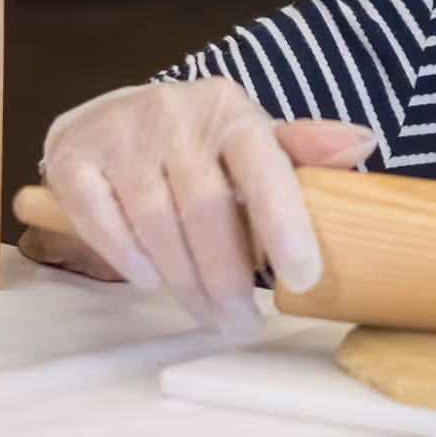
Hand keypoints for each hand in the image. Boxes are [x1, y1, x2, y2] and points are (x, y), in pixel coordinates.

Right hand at [41, 79, 375, 337]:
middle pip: (206, 207)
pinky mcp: (73, 159)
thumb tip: (362, 142)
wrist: (111, 116)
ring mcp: (120, 135)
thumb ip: (300, 148)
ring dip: (184, 280)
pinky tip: (145, 280)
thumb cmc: (197, 143)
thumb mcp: (251, 140)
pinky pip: (96, 213)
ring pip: (154, 220)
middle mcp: (174, 114)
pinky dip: (120, 252)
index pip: (263, 164)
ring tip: (209, 316)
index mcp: (230, 111)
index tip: (304, 276)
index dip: (283, 221)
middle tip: (244, 325)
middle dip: (228, 277)